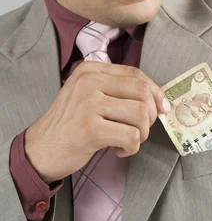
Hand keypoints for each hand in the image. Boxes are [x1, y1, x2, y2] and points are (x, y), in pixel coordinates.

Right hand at [24, 62, 170, 183]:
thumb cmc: (71, 124)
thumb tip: (160, 99)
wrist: (39, 149)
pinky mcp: (90, 128)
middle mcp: (89, 82)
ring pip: (141, 114)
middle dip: (151, 115)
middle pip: (142, 92)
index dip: (155, 92)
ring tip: (128, 141)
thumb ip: (117, 90)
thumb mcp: (88, 95)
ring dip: (142, 134)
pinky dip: (132, 148)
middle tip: (141, 130)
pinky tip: (119, 150)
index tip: (162, 109)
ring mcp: (89, 104)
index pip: (136, 74)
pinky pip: (131, 136)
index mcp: (91, 70)